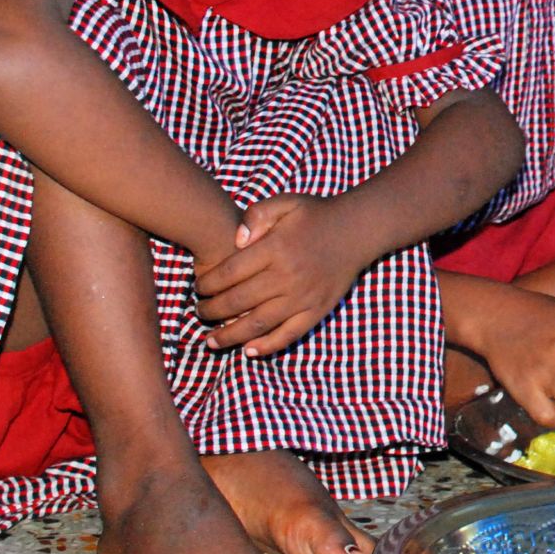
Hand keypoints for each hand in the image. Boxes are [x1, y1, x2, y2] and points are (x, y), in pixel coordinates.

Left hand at [193, 194, 366, 356]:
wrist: (357, 230)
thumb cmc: (315, 215)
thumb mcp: (285, 202)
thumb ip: (256, 216)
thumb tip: (235, 242)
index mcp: (276, 249)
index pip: (229, 273)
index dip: (207, 284)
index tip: (197, 288)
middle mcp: (287, 276)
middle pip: (238, 302)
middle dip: (211, 311)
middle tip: (199, 312)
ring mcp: (303, 297)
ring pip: (257, 324)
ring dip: (229, 336)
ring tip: (210, 341)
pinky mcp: (317, 311)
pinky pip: (288, 335)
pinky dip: (267, 346)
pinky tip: (247, 351)